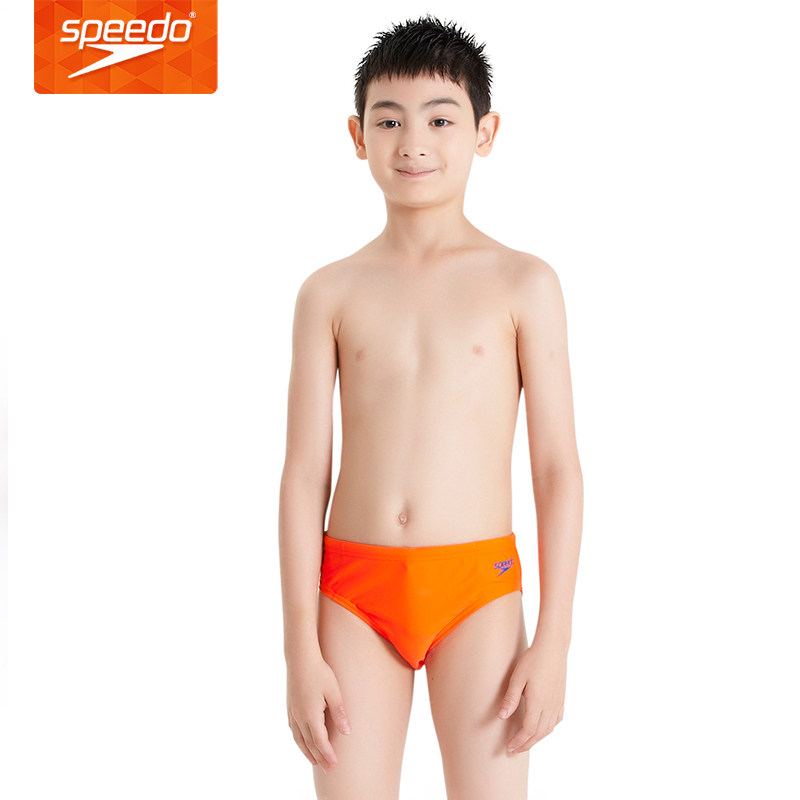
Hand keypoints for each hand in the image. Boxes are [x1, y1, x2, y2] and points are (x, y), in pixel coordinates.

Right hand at [286, 654, 351, 772]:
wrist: (300, 657)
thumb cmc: (319, 672)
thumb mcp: (334, 691)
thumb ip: (339, 713)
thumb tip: (346, 732)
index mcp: (311, 715)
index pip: (320, 741)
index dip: (327, 754)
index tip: (334, 765)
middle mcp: (299, 717)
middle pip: (309, 744)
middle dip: (319, 757)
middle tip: (328, 769)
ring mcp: (293, 712)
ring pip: (299, 738)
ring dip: (307, 751)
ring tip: (315, 761)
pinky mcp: (290, 706)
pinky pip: (293, 729)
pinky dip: (299, 739)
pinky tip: (302, 740)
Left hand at [497, 636, 566, 752]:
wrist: (553, 647)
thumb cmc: (533, 660)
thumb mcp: (517, 678)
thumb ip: (510, 699)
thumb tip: (501, 717)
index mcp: (538, 704)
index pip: (528, 731)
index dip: (518, 742)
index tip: (509, 748)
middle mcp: (550, 707)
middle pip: (538, 734)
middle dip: (526, 744)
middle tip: (514, 750)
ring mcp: (558, 703)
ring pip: (548, 729)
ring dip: (536, 739)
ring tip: (525, 742)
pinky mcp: (561, 698)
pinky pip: (556, 720)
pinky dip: (548, 729)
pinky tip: (543, 728)